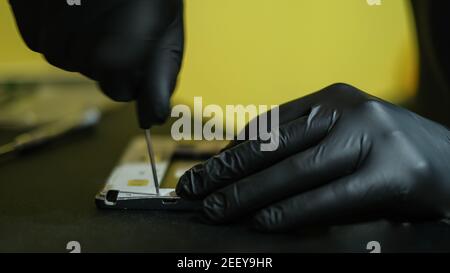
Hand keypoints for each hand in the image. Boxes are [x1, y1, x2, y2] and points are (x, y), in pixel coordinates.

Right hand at [10, 0, 183, 127]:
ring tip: (95, 8)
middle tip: (119, 22)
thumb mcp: (167, 27)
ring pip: (71, 61)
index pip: (123, 94)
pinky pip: (47, 43)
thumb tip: (153, 116)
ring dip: (84, 43)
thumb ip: (162, 76)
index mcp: (126, 59)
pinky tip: (72, 7)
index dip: (136, 75)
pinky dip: (59, 31)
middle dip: (112, 59)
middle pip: (99, 78)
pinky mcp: (32, 27)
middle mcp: (87, 56)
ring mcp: (56, 41)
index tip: (138, 52)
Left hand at [176, 83, 449, 231]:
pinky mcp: (391, 172)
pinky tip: (264, 221)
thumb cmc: (387, 151)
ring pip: (295, 171)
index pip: (267, 127)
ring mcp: (371, 138)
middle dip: (227, 171)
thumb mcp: (341, 135)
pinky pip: (328, 196)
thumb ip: (301, 143)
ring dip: (249, 194)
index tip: (204, 172)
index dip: (231, 151)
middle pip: (273, 147)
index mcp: (332, 97)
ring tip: (217, 210)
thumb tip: (247, 163)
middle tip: (194, 191)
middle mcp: (349, 110)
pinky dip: (292, 211)